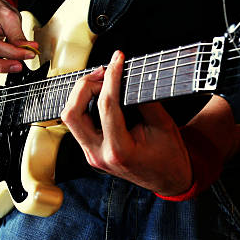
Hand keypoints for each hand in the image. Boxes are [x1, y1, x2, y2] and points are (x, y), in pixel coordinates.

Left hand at [60, 51, 192, 195]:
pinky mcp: (91, 150)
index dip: (112, 77)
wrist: (168, 179)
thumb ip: (144, 100)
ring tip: (102, 81)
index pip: (106, 106)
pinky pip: (79, 123)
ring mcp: (92, 154)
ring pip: (70, 118)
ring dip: (81, 95)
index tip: (118, 60)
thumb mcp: (163, 124)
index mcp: (119, 151)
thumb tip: (129, 75)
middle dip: (85, 86)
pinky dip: (85, 104)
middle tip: (105, 72)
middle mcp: (99, 155)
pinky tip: (100, 94)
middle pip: (73, 114)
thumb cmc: (169, 156)